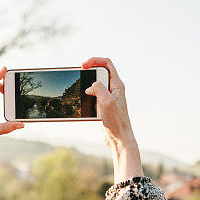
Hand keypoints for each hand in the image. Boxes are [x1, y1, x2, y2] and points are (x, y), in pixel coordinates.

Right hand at [81, 57, 142, 181]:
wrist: (119, 139)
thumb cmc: (116, 122)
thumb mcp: (106, 102)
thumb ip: (99, 89)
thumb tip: (90, 85)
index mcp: (117, 85)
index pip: (107, 64)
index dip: (94, 60)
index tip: (83, 65)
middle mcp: (114, 89)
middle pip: (99, 72)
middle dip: (89, 72)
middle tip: (80, 75)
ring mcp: (108, 97)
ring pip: (95, 84)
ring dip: (87, 85)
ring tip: (80, 90)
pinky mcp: (103, 105)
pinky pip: (94, 95)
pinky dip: (87, 96)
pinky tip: (82, 101)